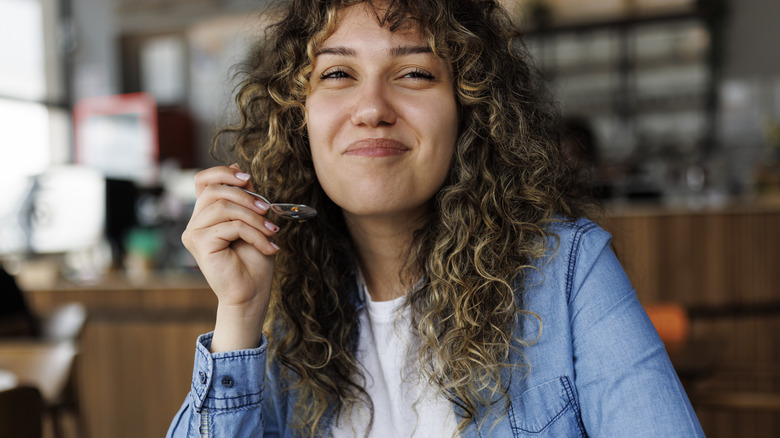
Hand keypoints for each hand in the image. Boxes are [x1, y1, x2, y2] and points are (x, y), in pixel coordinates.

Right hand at [181, 165, 279, 351]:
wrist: (251, 294)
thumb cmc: (253, 261)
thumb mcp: (254, 221)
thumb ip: (244, 197)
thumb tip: (238, 168)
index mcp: (205, 215)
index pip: (204, 180)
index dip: (223, 173)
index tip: (248, 179)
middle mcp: (194, 223)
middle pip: (215, 190)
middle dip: (247, 197)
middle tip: (268, 211)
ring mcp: (194, 233)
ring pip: (225, 208)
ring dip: (255, 219)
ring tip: (271, 233)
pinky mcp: (200, 244)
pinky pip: (231, 226)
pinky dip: (255, 234)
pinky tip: (267, 247)